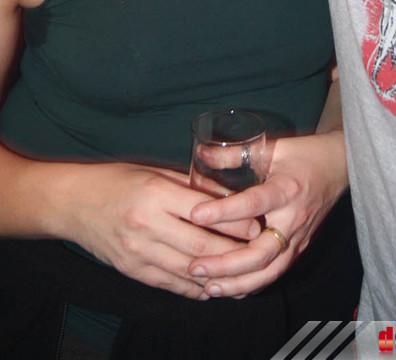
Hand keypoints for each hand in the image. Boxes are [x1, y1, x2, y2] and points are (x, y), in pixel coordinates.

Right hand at [61, 162, 258, 298]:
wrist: (73, 203)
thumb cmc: (118, 180)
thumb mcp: (156, 172)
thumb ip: (192, 186)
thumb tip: (230, 197)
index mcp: (157, 194)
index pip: (206, 212)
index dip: (236, 222)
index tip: (257, 225)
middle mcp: (148, 225)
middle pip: (202, 245)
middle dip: (235, 251)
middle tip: (258, 251)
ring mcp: (139, 252)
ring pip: (189, 270)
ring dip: (219, 274)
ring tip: (243, 271)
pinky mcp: (132, 270)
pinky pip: (170, 283)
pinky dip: (195, 287)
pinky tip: (212, 285)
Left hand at [188, 130, 347, 297]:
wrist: (340, 166)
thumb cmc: (305, 154)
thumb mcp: (273, 147)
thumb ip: (236, 153)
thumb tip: (201, 154)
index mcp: (286, 189)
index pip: (253, 204)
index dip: (223, 211)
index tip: (195, 216)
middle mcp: (294, 219)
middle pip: (261, 253)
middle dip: (226, 264)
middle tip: (195, 266)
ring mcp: (299, 238)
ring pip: (270, 272)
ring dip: (238, 282)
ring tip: (209, 287)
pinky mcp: (301, 248)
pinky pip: (276, 272)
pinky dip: (253, 284)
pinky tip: (231, 288)